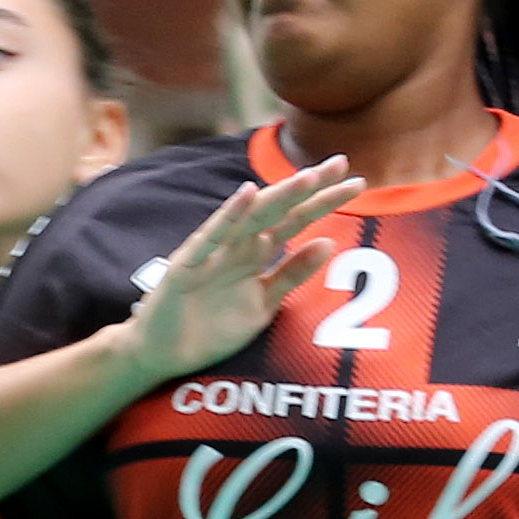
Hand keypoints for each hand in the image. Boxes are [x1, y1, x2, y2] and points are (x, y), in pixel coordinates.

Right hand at [116, 159, 366, 385]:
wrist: (162, 355)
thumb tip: (329, 242)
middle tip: (341, 163)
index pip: (297, 221)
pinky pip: (211, 237)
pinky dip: (229, 216)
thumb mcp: (264, 304)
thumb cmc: (210, 330)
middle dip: (309, 188)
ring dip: (278, 196)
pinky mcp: (188, 264)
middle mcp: (238, 246)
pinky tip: (247, 195)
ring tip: (307, 178)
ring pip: (251, 218)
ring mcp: (214, 252)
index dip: (325, 202)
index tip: (357, 183)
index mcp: (257, 253)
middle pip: (280, 210)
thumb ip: (293, 274)